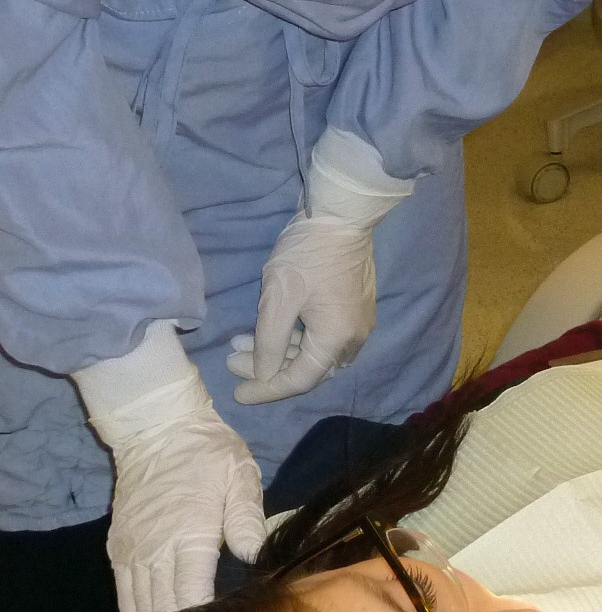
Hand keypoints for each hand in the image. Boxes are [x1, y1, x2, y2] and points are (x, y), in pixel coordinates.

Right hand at [73, 339, 263, 611]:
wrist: (156, 429)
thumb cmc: (207, 453)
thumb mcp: (240, 477)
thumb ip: (247, 519)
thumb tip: (255, 556)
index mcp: (188, 535)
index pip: (191, 595)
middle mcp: (153, 551)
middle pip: (161, 610)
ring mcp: (131, 553)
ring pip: (136, 608)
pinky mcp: (118, 550)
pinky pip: (124, 595)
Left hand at [231, 214, 375, 403]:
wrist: (342, 217)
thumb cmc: (307, 255)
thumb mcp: (278, 298)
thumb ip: (268, 343)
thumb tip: (262, 376)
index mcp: (336, 339)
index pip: (299, 379)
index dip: (266, 389)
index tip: (236, 393)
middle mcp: (353, 339)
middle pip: (310, 369)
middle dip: (269, 370)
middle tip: (232, 362)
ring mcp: (357, 323)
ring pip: (316, 352)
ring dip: (280, 352)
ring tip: (243, 342)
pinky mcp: (354, 309)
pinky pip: (324, 337)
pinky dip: (296, 339)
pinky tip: (271, 329)